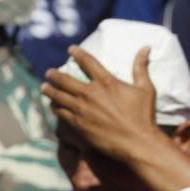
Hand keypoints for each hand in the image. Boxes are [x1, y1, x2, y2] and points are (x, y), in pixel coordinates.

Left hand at [42, 45, 157, 162]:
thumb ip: (141, 68)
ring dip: (50, 90)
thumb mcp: (146, 89)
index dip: (77, 53)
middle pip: (66, 79)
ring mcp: (83, 110)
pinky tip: (52, 106)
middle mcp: (91, 93)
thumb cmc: (143, 116)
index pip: (88, 62)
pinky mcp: (79, 125)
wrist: (137, 143)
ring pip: (60, 96)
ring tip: (44, 87)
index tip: (70, 49)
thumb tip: (145, 47)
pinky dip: (55, 108)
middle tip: (49, 73)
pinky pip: (62, 113)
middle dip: (55, 75)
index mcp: (107, 82)